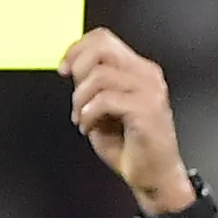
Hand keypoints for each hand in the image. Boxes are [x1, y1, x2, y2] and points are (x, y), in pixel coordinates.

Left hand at [61, 30, 196, 217]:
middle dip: (78, 69)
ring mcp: (150, 92)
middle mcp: (148, 76)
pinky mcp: (146, 111)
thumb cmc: (131, 146)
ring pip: (99, 76)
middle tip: (74, 95)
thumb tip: (73, 64)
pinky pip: (104, 100)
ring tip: (81, 117)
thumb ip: (93, 83)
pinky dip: (88, 114)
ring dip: (80, 99)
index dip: (76, 49)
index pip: (103, 38)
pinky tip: (88, 127)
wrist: (154, 178)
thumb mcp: (104, 106)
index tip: (63, 70)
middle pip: (102, 48)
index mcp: (140, 70)